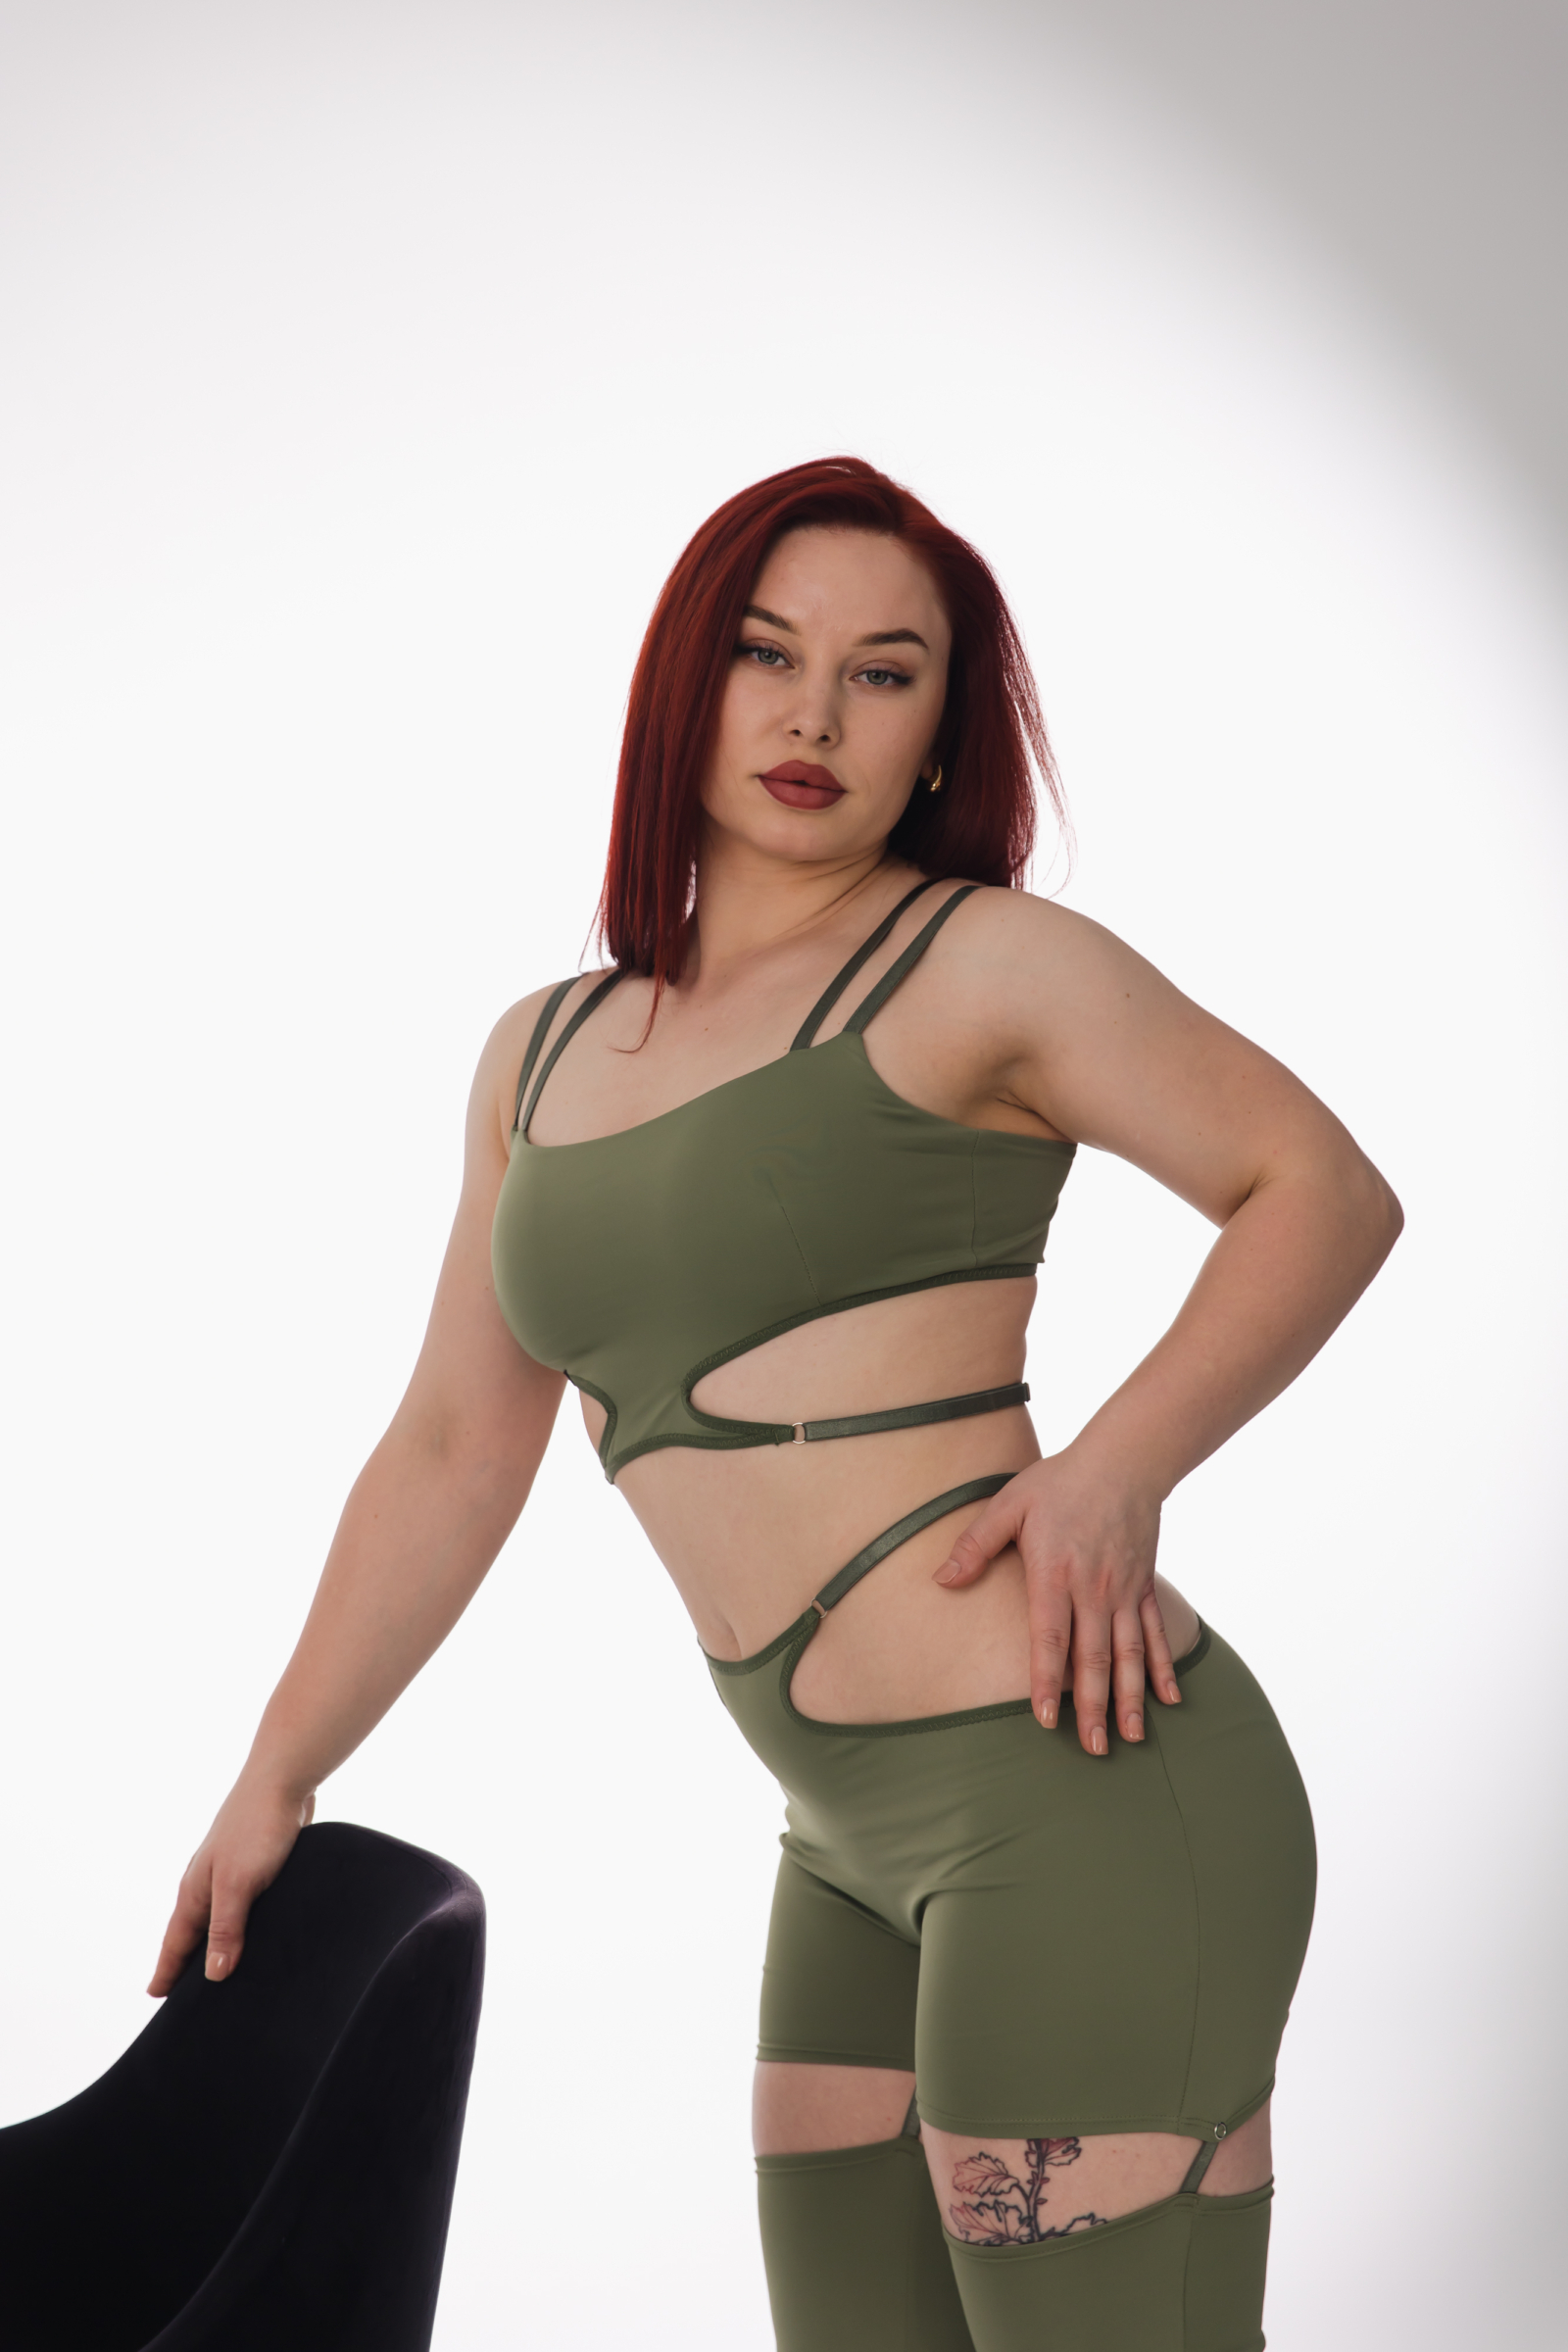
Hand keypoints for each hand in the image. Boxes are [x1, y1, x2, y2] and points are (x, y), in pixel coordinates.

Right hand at [147, 1775, 315, 1993]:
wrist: (282, 1780)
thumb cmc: (257, 1829)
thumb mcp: (238, 1885)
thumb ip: (226, 1928)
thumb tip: (214, 1974)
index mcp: (195, 1890)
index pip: (175, 1941)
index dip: (167, 1970)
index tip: (155, 1996)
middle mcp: (207, 1882)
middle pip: (191, 1931)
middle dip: (185, 1961)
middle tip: (180, 1993)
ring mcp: (228, 1870)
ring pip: (215, 1916)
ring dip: (213, 1941)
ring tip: (216, 1967)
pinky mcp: (254, 1862)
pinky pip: (239, 1902)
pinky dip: (238, 1922)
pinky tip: (252, 1928)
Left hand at [934, 1450, 1179, 1754]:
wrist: (1124, 1459)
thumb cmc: (1059, 1480)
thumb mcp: (1008, 1504)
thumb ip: (975, 1544)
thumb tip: (941, 1579)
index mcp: (1055, 1574)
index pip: (1050, 1639)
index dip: (1046, 1681)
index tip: (1045, 1719)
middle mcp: (1094, 1590)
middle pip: (1094, 1658)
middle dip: (1093, 1708)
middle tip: (1092, 1750)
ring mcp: (1124, 1591)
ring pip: (1129, 1654)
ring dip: (1130, 1699)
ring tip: (1129, 1739)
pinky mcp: (1144, 1585)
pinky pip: (1155, 1633)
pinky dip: (1163, 1667)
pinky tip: (1168, 1700)